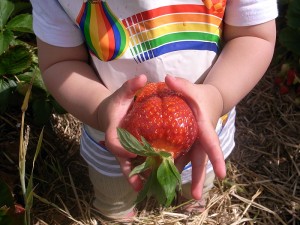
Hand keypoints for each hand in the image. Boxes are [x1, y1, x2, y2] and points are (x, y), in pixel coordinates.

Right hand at [98, 74, 146, 190]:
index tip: (132, 153)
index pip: (113, 142)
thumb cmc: (116, 104)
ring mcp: (124, 151)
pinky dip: (143, 172)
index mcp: (113, 131)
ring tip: (149, 189)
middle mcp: (117, 145)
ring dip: (138, 178)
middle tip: (140, 186)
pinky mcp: (130, 153)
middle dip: (130, 173)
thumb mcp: (121, 94)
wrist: (110, 113)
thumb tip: (143, 77)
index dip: (121, 149)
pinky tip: (156, 179)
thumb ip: (130, 87)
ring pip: (129, 167)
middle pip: (121, 161)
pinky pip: (136, 164)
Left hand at [165, 75, 225, 199]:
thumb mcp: (193, 89)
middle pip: (201, 160)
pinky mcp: (187, 144)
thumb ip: (182, 85)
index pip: (212, 144)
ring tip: (175, 192)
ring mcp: (194, 143)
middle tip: (196, 197)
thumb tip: (167, 78)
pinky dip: (174, 166)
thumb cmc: (202, 96)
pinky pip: (181, 156)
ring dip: (185, 176)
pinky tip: (163, 175)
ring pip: (190, 162)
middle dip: (199, 178)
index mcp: (204, 128)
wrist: (208, 101)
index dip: (217, 158)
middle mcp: (201, 140)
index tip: (222, 174)